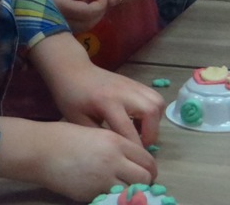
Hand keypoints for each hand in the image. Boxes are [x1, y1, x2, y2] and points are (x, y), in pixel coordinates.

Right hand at [0, 118, 155, 200]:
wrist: (42, 149)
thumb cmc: (65, 137)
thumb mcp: (95, 133)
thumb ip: (115, 146)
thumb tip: (130, 161)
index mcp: (116, 141)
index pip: (146, 159)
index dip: (149, 169)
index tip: (145, 173)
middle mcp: (114, 159)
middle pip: (145, 177)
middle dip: (145, 183)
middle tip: (138, 185)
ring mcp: (104, 178)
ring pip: (133, 192)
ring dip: (132, 193)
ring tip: (124, 191)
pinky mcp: (92, 193)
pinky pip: (113, 199)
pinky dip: (114, 198)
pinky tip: (107, 193)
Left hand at [29, 33, 163, 146]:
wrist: (72, 70)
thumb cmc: (71, 97)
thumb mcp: (79, 121)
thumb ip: (100, 136)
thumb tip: (120, 151)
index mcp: (107, 102)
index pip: (128, 130)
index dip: (133, 149)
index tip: (131, 159)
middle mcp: (124, 92)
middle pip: (151, 112)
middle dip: (151, 134)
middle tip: (139, 143)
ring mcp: (132, 85)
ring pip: (157, 102)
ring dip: (154, 121)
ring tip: (140, 130)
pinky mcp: (134, 83)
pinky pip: (154, 97)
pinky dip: (152, 111)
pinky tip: (138, 119)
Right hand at [44, 0, 107, 32]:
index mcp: (61, 7)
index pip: (89, 11)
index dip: (101, 4)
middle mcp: (60, 20)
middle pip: (89, 22)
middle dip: (100, 11)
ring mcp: (58, 26)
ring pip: (84, 27)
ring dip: (94, 17)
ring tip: (94, 1)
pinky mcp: (57, 27)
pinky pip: (78, 28)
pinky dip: (86, 20)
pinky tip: (85, 8)